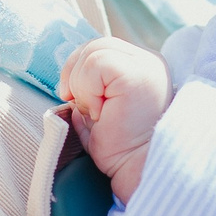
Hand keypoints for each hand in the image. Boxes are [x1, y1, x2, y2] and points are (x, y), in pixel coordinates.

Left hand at [59, 37, 173, 202]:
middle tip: (78, 105)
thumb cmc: (120, 148)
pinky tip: (101, 112)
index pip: (101, 48)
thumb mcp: (100, 108)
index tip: (74, 97)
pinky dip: (88, 89)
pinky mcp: (136, 74)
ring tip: (97, 112)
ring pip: (93, 53)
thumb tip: (68, 79)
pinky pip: (96, 64)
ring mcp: (145, 65)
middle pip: (96, 45)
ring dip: (82, 85)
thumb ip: (90, 86)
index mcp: (141, 67)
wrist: (136, 170)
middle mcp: (148, 61)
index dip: (79, 68)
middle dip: (75, 73)